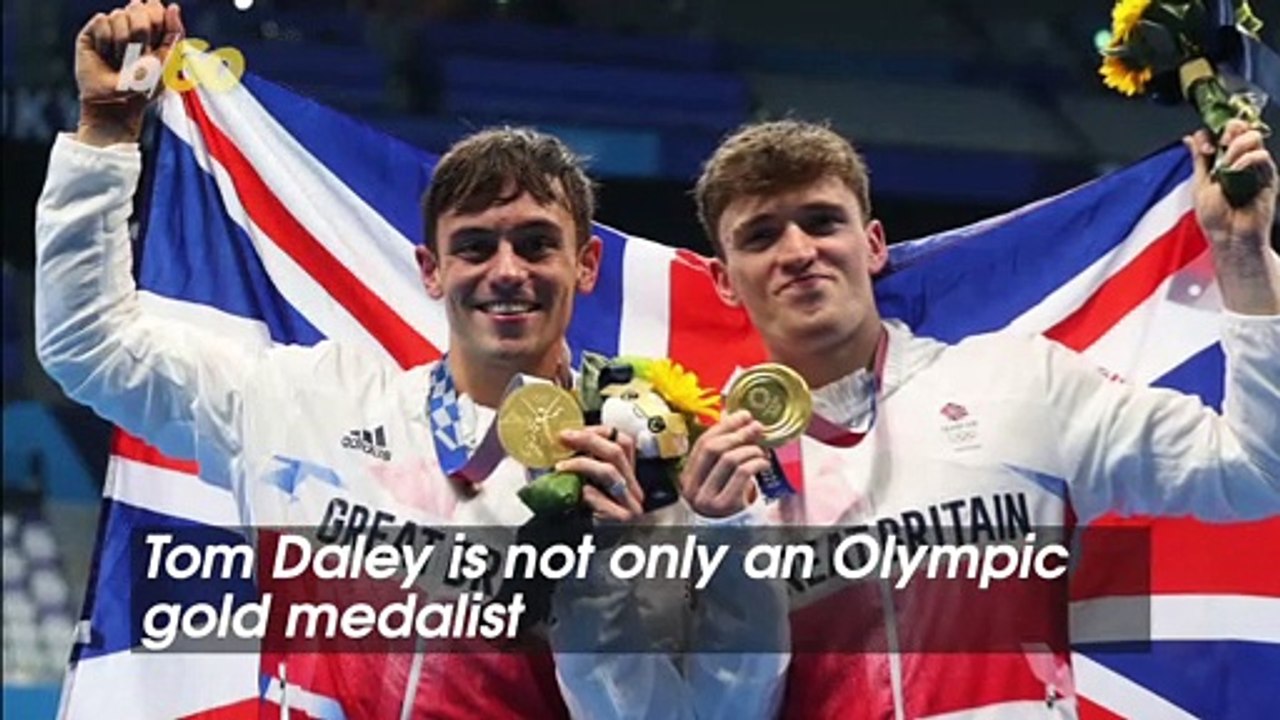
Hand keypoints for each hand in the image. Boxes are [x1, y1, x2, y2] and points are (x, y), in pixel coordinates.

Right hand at [75, 0, 183, 144]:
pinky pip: (102, 21)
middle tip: (137, 55)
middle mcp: (131, 26)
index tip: (154, 40)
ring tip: (120, 60)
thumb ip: (174, 35)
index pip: (155, 8)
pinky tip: (105, 54)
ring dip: (123, 42)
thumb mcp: (166, 63)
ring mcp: (111, 28)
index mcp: (153, 32)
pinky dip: (106, 41)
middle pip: (138, 8)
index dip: (156, 18)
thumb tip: (173, 7)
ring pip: (119, 15)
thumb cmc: (144, 88)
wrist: (116, 104)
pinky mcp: (91, 33)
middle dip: (141, 33)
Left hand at [556, 427, 644, 521]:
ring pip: (611, 471)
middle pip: (618, 451)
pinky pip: (603, 497)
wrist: (580, 548)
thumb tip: (560, 441)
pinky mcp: (621, 519)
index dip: (599, 431)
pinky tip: (577, 492)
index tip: (573, 430)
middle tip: (565, 438)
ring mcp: (630, 504)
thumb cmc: (578, 516)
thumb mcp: (581, 482)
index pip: (624, 442)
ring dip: (582, 463)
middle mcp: (633, 488)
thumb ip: (579, 464)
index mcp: (627, 476)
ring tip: (561, 466)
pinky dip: (588, 492)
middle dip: (588, 439)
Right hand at [679, 411, 768, 518]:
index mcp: (687, 478)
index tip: (743, 415)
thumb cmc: (727, 503)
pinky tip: (763, 464)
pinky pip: (743, 473)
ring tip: (761, 452)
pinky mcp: (725, 506)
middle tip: (756, 427)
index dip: (724, 426)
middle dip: (738, 433)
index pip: (701, 444)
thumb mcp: (720, 478)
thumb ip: (725, 452)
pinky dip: (756, 463)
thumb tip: (741, 420)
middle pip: (713, 449)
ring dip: (750, 450)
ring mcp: (707, 498)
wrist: (732, 535)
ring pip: (729, 459)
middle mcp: (692, 488)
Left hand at [1185, 119, 1276, 247]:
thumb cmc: (1214, 217)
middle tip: (1220, 144)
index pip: (1221, 131)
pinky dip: (1247, 158)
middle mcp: (1239, 160)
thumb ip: (1199, 159)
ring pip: (1253, 136)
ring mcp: (1254, 166)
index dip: (1212, 132)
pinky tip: (1237, 170)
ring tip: (1228, 163)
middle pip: (1240, 128)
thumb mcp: (1200, 183)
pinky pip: (1263, 156)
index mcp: (1221, 160)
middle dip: (1229, 130)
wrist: (1230, 237)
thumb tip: (1190, 138)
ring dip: (1237, 144)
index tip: (1204, 146)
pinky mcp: (1268, 176)